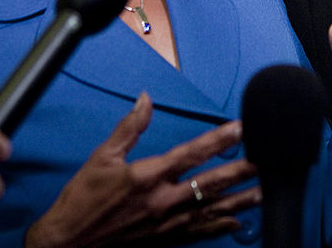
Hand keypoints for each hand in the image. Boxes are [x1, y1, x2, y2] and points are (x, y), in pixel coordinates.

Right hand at [26, 92, 259, 246]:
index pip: (191, 153)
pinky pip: (198, 233)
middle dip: (241, 171)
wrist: (65, 246)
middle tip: (266, 162)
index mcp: (147, 177)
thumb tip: (146, 99)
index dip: (219, 140)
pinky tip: (237, 223)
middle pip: (210, 183)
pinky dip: (219, 228)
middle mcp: (161, 201)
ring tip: (263, 191)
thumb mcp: (101, 158)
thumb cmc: (81, 202)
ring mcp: (165, 224)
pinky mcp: (163, 241)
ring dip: (239, 200)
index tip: (241, 128)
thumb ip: (129, 128)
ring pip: (211, 210)